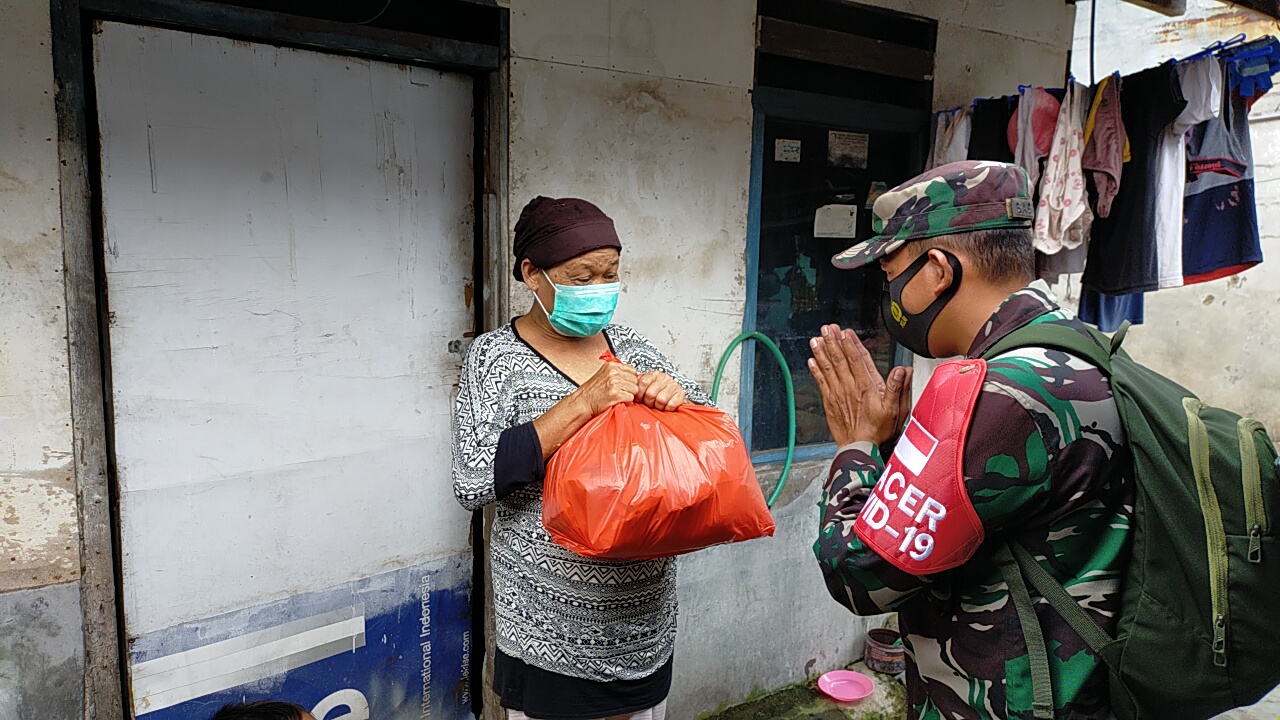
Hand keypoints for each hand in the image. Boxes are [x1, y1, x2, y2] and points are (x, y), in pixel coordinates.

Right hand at [573, 361, 640, 415]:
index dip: (630, 379)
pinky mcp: (616, 395)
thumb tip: (630, 375)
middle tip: (623, 391)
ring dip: (630, 395)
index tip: (626, 383)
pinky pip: (631, 398)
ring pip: (635, 389)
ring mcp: (615, 384)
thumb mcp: (603, 374)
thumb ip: (616, 372)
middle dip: (631, 387)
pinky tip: (619, 400)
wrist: (583, 402)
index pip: (632, 370)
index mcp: (611, 366)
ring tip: (620, 396)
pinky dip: (627, 401)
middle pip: (635, 380)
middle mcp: (613, 373)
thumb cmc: (591, 391)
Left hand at [635, 372, 686, 410]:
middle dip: (649, 402)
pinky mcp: (680, 394)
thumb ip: (640, 388)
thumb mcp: (649, 387)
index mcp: (654, 374)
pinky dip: (667, 409)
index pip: (643, 382)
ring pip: (661, 400)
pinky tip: (666, 407)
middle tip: (650, 404)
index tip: (639, 399)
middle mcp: (664, 378)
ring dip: (658, 406)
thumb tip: (629, 395)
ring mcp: (673, 385)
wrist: (676, 397)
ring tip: (658, 406)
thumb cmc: (659, 393)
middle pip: (651, 393)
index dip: (639, 394)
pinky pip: (670, 405)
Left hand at [808, 324, 912, 446]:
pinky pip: (821, 382)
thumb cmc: (878, 431)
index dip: (850, 344)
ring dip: (821, 352)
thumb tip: (903, 371)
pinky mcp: (829, 402)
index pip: (857, 360)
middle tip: (827, 328)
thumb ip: (898, 388)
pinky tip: (811, 360)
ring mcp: (838, 394)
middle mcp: (850, 387)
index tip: (844, 332)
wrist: (859, 448)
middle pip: (839, 359)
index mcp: (866, 386)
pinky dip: (815, 371)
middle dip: (833, 342)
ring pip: (828, 368)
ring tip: (816, 339)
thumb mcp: (896, 410)